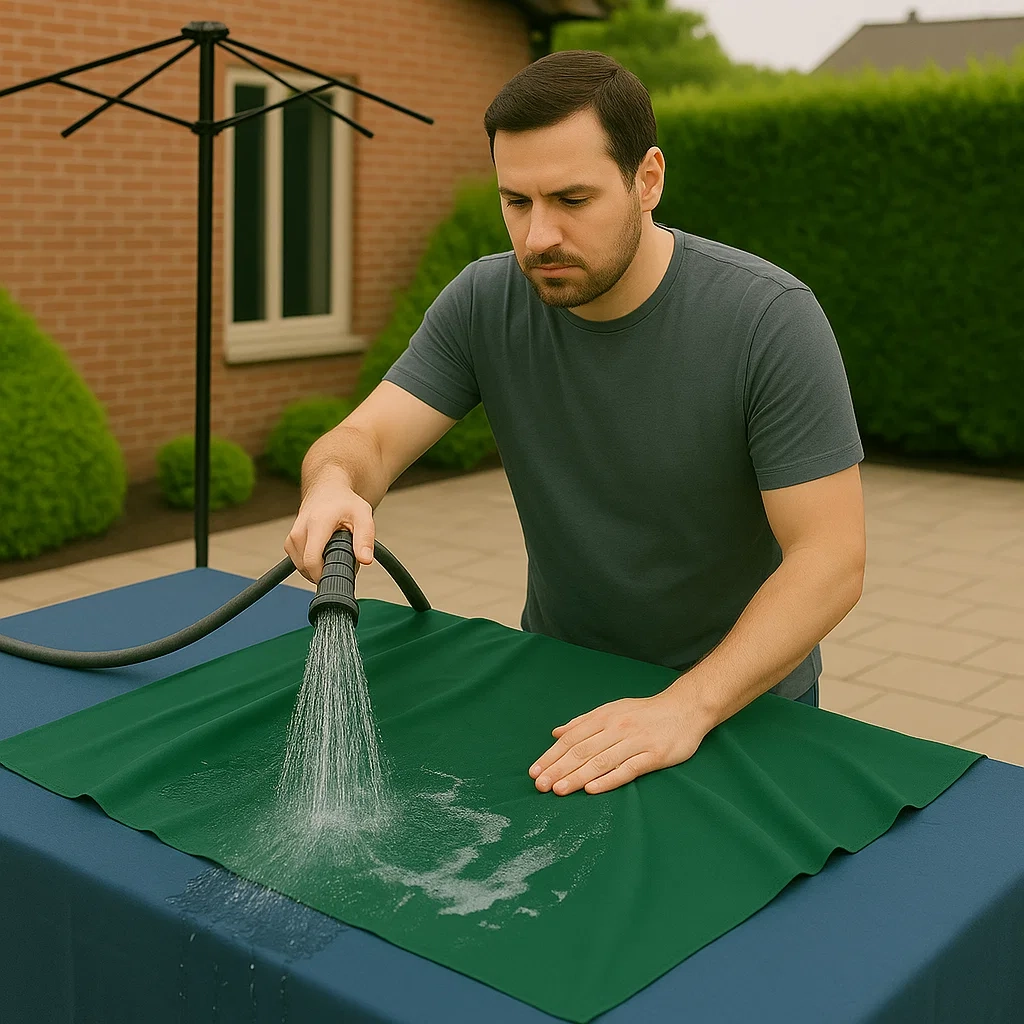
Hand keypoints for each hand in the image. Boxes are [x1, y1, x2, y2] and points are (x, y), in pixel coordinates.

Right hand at [284, 466, 375, 583]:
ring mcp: (292, 538)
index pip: (312, 561)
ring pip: (303, 568)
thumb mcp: (363, 516)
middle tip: (344, 557)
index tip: (342, 573)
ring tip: (335, 551)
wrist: (327, 491)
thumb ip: (365, 538)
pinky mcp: (289, 544)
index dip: (326, 574)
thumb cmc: (345, 503)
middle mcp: (299, 531)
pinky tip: (324, 552)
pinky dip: (312, 564)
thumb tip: (366, 560)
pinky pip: (300, 565)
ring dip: (320, 568)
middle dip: (327, 571)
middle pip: (307, 568)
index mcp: (316, 524)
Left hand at [528, 687, 709, 795]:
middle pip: (582, 751)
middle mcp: (617, 728)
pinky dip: (608, 779)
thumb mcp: (612, 709)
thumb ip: (584, 722)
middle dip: (558, 769)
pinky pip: (627, 769)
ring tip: (558, 790)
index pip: (572, 738)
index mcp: (604, 717)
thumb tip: (556, 733)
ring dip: (577, 776)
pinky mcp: (654, 756)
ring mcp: (636, 742)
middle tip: (539, 785)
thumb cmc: (645, 712)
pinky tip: (592, 788)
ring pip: (600, 761)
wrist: (685, 708)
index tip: (535, 771)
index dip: (552, 755)